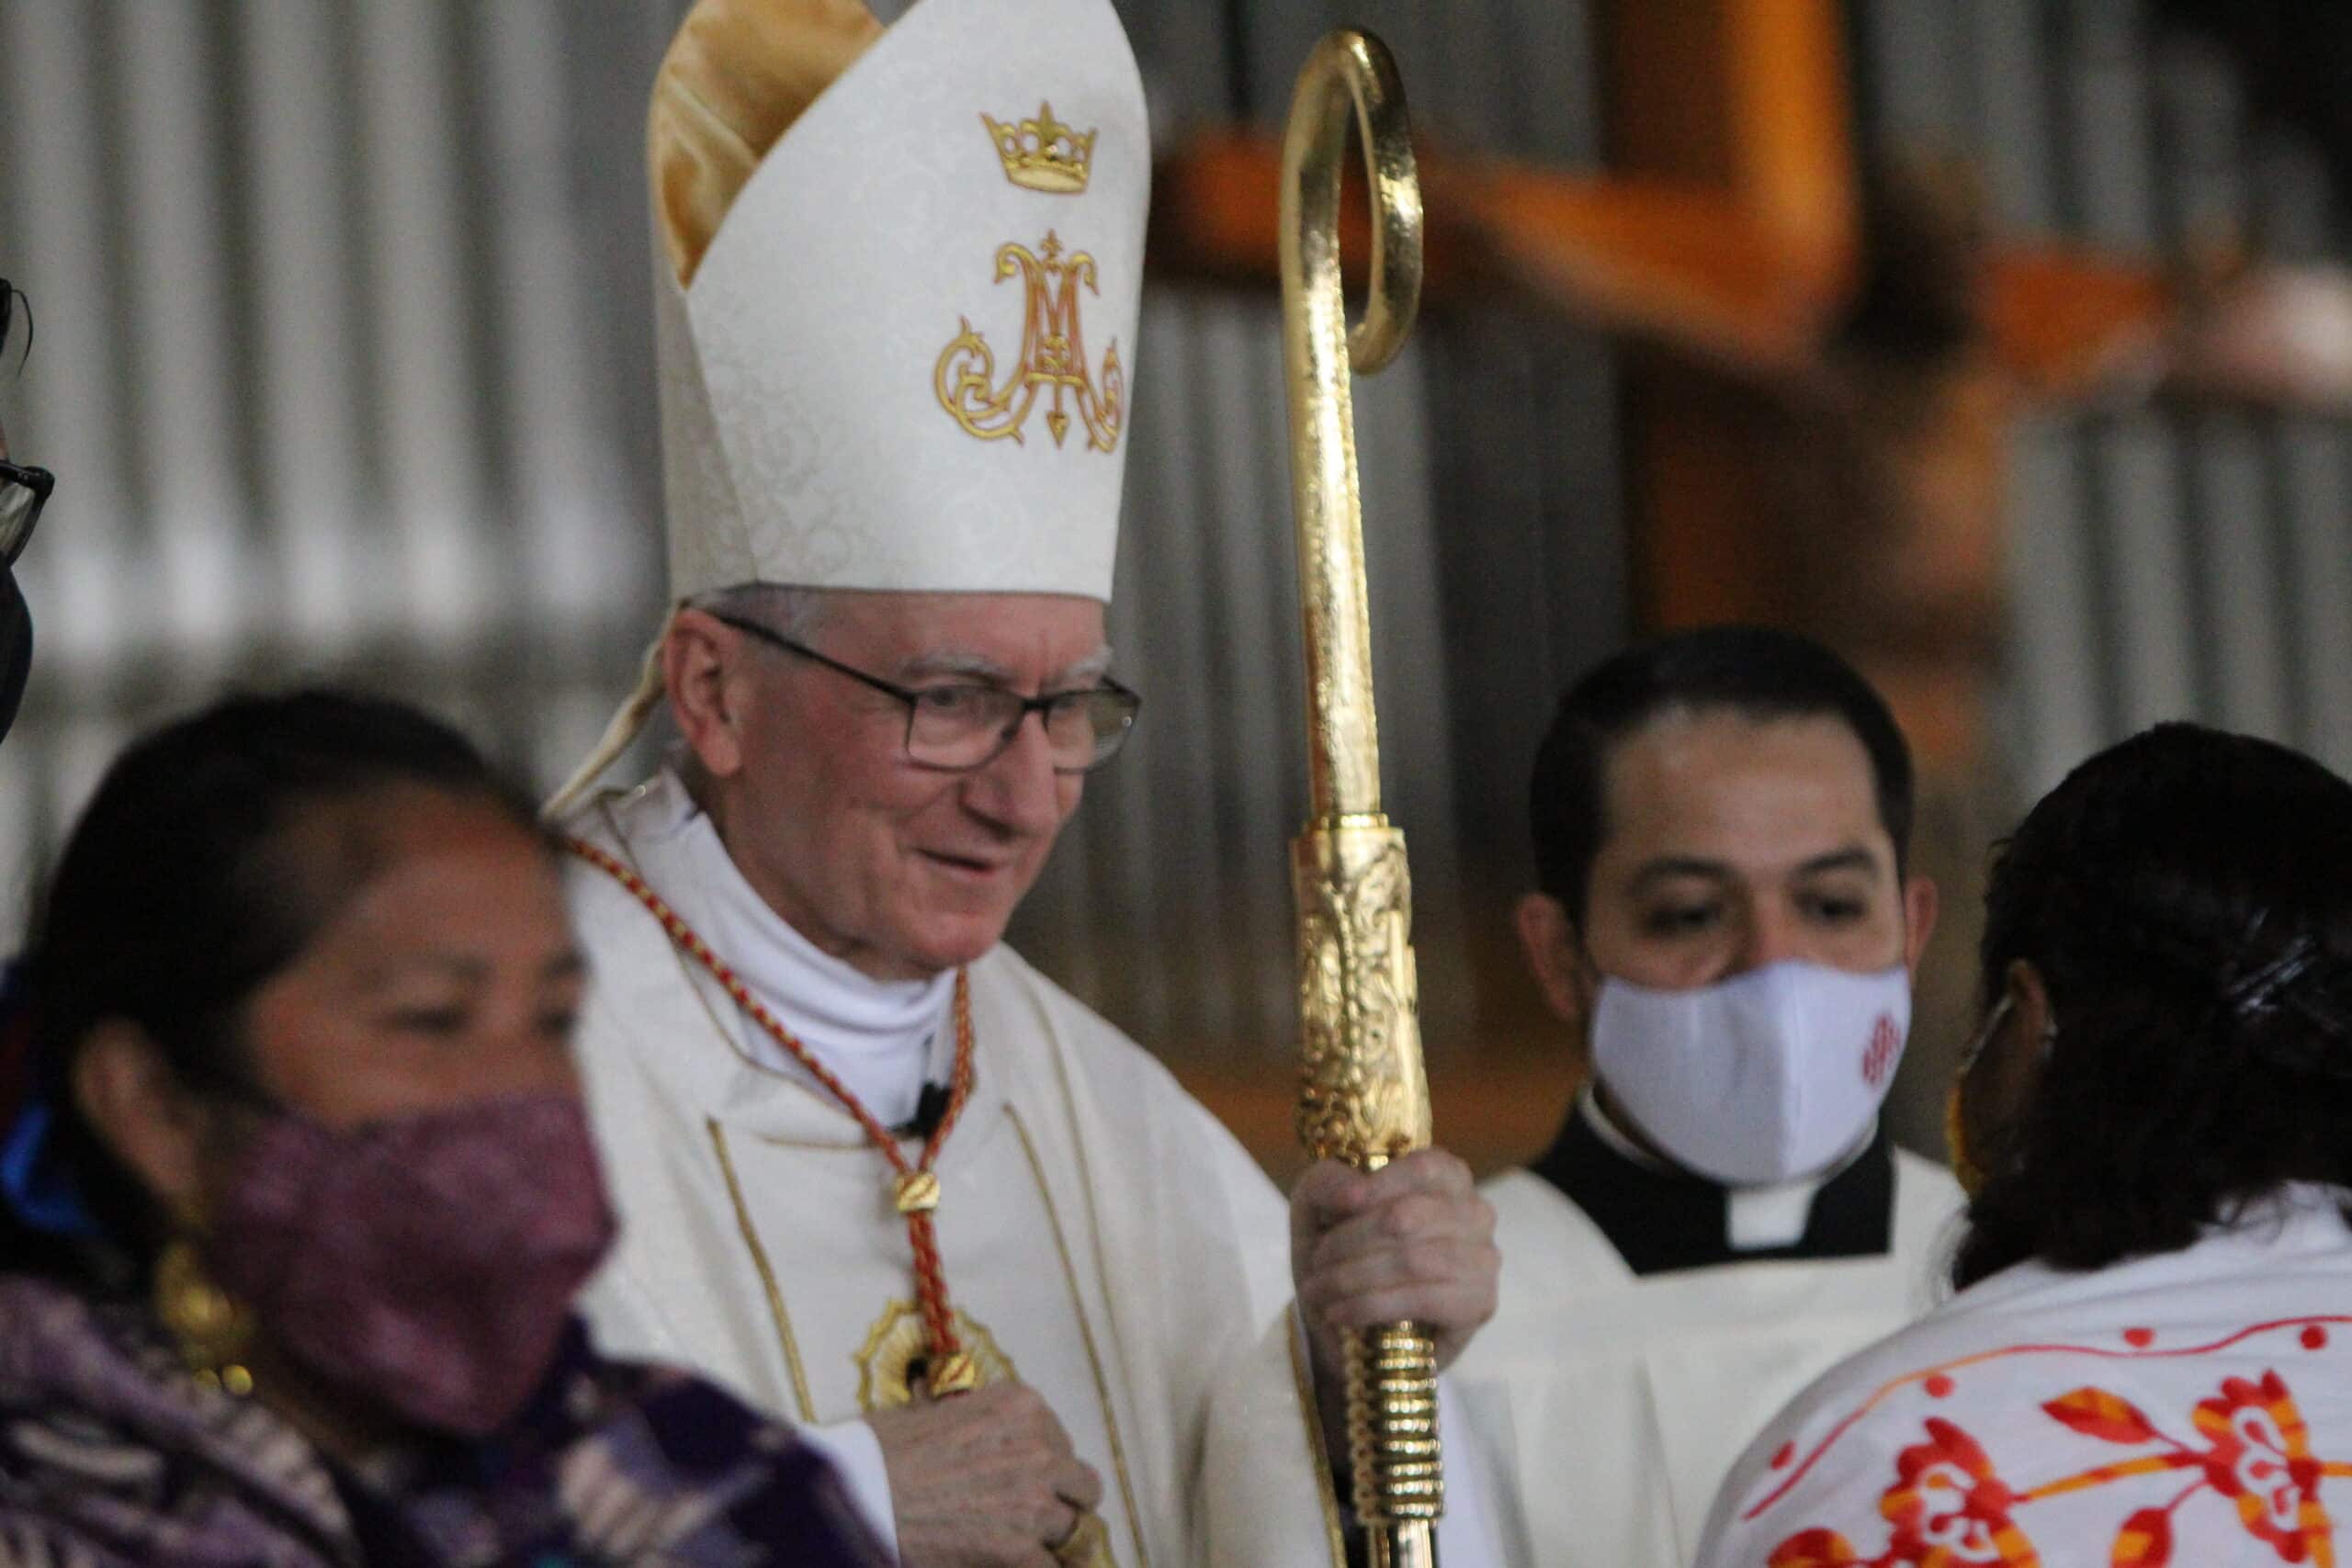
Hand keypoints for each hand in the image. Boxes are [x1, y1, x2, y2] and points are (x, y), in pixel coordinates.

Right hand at [866, 1383, 1103, 1567]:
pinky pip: (1053, 1567)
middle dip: (1061, 1503)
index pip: (1061, 1442)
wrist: (857, 1492)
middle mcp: (1040, 1448)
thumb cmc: (881, 1451)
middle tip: (1030, 1519)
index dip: (1045, 1468)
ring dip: (1051, 1541)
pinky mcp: (1018, 1550)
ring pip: (1075, 1530)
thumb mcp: (938, 1411)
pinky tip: (1015, 1564)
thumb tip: (986, 1444)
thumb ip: (979, 1423)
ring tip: (1018, 1544)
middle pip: (1082, 1485)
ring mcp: (1034, 1500)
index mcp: (1022, 1407)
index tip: (1026, 1482)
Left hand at [1291, 1148, 1499, 1384]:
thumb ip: (1327, 1182)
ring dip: (1352, 1278)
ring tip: (1319, 1292)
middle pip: (1406, 1217)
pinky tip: (1339, 1313)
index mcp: (1446, 1175)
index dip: (1377, 1186)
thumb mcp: (1319, 1205)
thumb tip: (1352, 1192)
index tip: (1335, 1209)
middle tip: (1315, 1265)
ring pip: (1411, 1260)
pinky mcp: (1480, 1303)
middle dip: (1348, 1243)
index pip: (1422, 1168)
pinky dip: (1369, 1306)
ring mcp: (1484, 1258)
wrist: (1357, 1321)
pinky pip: (1422, 1300)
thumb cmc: (1344, 1248)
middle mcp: (1475, 1211)